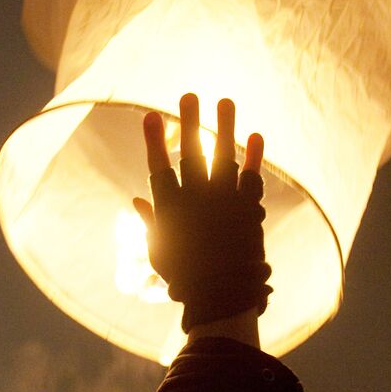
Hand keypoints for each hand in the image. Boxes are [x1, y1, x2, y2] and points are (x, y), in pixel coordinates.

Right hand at [132, 94, 271, 331]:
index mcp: (171, 209)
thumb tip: (135, 201)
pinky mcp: (248, 210)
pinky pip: (252, 178)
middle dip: (189, 123)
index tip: (150, 115)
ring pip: (224, 156)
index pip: (159, 167)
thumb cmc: (184, 278)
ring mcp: (224, 202)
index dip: (154, 141)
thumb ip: (151, 222)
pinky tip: (256, 135)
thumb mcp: (160, 251)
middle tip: (189, 95)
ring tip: (225, 101)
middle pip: (192, 153)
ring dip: (225, 127)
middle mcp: (197, 200)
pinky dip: (254, 157)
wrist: (222, 296)